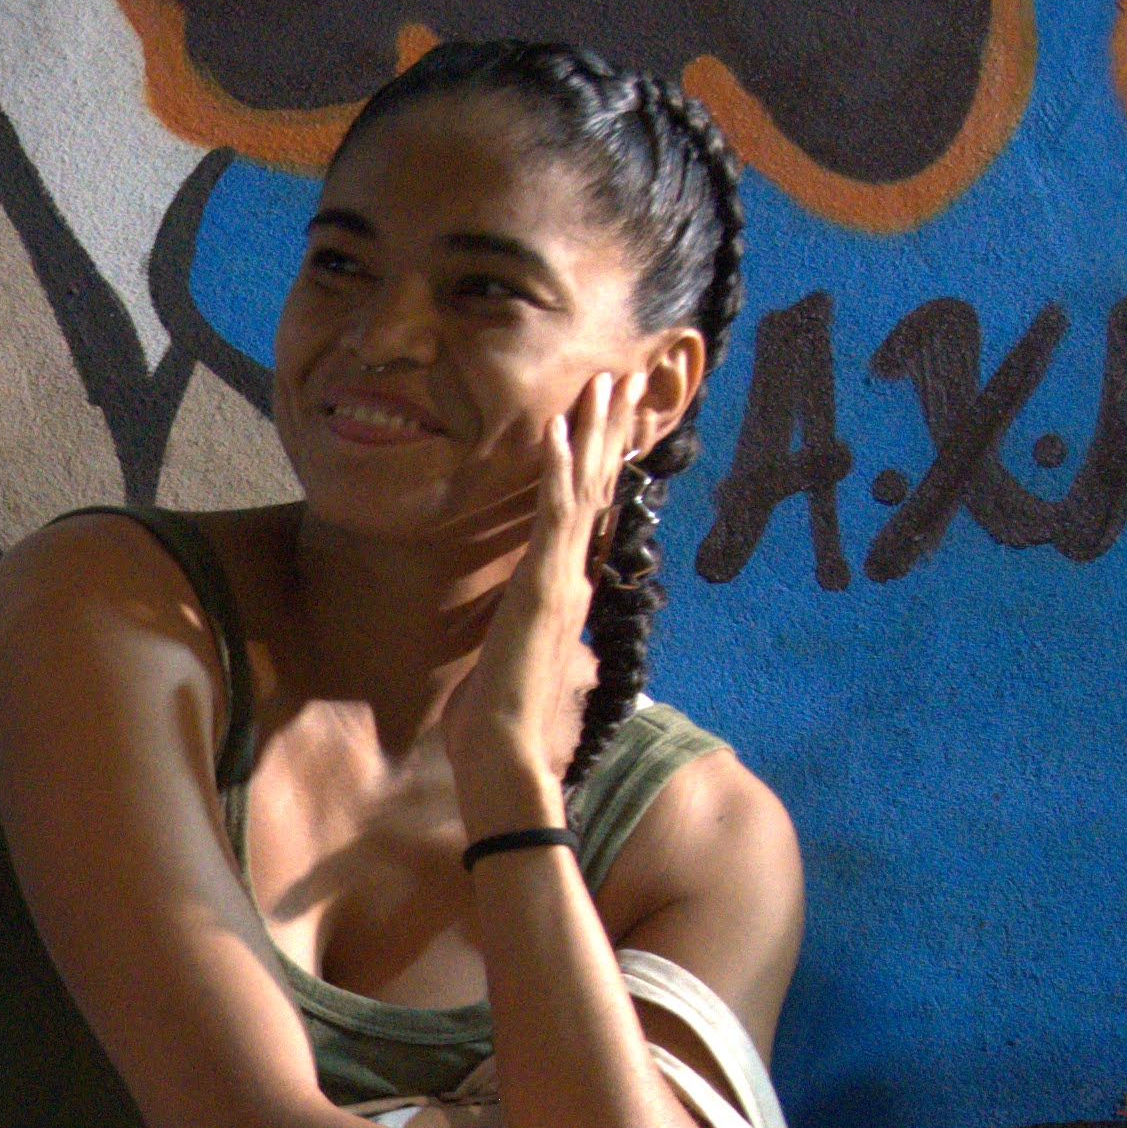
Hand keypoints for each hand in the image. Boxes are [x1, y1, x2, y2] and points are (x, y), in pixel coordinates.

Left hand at [433, 366, 643, 825]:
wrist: (505, 750)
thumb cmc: (503, 714)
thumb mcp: (514, 652)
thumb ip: (528, 626)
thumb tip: (529, 620)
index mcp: (566, 586)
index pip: (590, 511)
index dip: (602, 463)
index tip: (610, 420)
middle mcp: (572, 575)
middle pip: (597, 488)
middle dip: (609, 431)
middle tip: (624, 376)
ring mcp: (560, 578)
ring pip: (583, 491)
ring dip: (591, 433)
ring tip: (601, 383)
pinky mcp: (542, 586)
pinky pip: (551, 516)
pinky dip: (554, 472)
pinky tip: (556, 431)